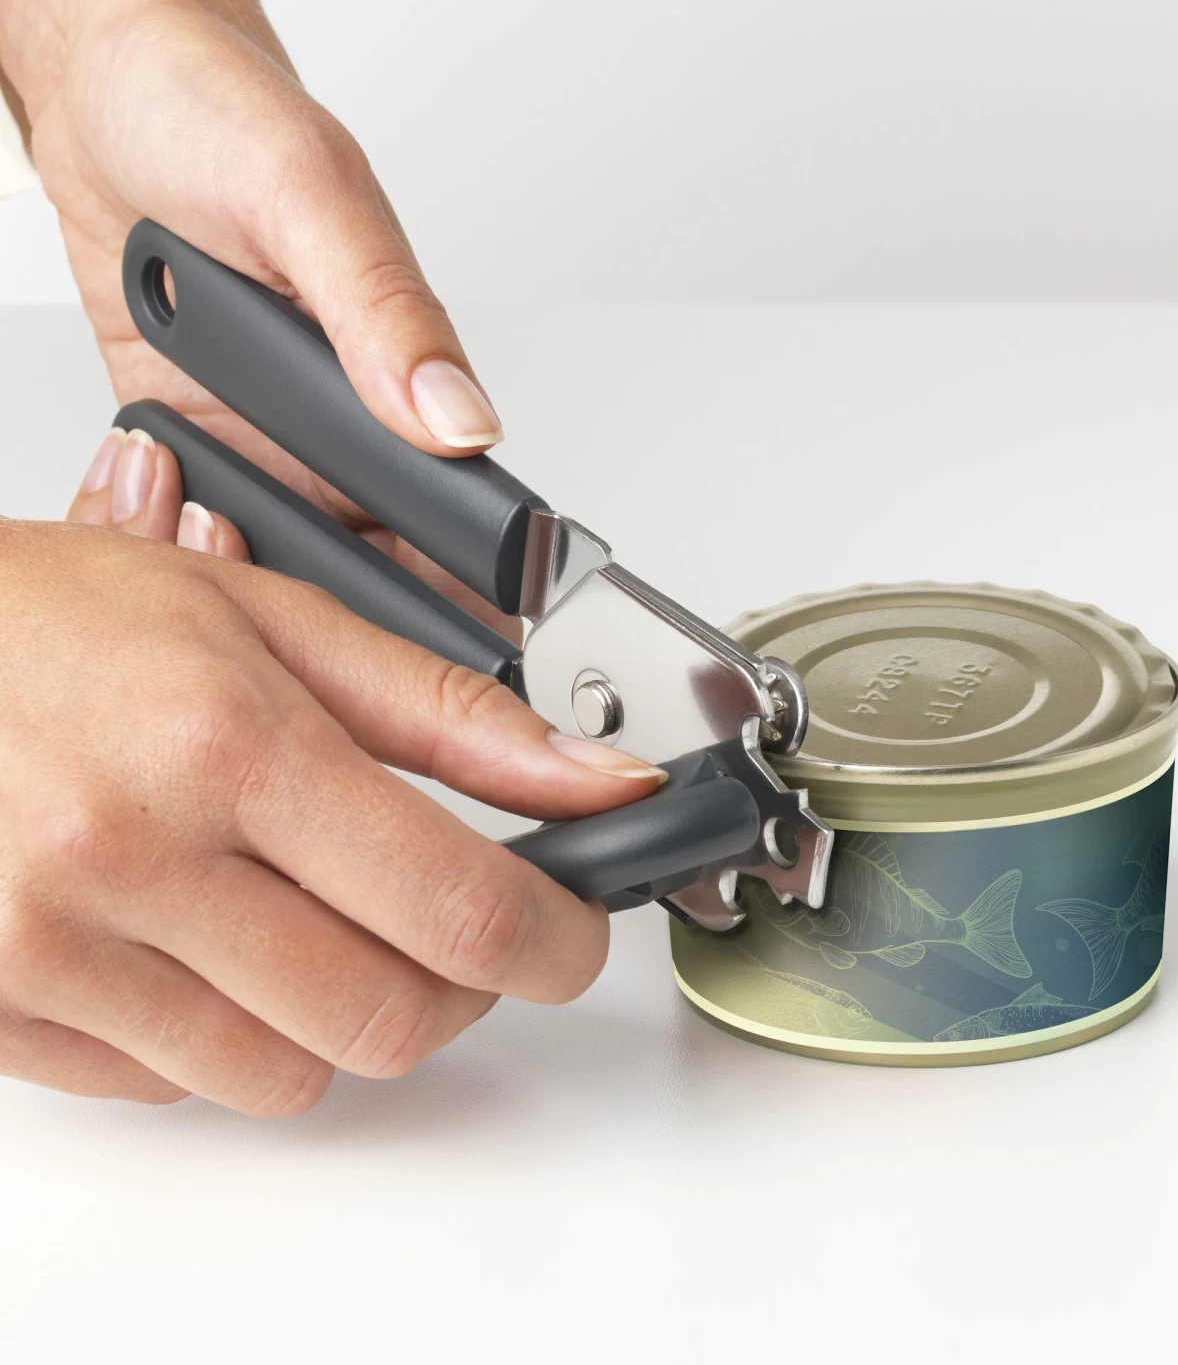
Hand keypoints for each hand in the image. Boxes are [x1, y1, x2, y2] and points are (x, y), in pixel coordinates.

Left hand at [0, 0, 506, 617]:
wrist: (103, 81)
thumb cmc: (216, 107)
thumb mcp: (311, 196)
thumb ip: (388, 313)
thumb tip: (463, 419)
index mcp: (410, 371)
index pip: (463, 516)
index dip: (462, 592)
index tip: (444, 637)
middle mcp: (350, 421)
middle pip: (373, 566)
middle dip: (332, 606)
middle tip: (272, 565)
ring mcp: (270, 437)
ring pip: (281, 561)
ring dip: (235, 571)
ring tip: (192, 518)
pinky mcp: (196, 438)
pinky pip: (193, 523)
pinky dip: (165, 537)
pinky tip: (145, 507)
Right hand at [0, 510, 665, 1113]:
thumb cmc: (65, 619)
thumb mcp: (278, 620)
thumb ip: (453, 712)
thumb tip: (594, 781)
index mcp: (226, 744)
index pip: (455, 906)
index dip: (552, 939)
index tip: (573, 932)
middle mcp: (131, 859)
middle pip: (388, 1018)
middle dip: (463, 986)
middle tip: (459, 923)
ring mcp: (51, 954)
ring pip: (291, 1076)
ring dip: (347, 1013)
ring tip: (320, 916)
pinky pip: (180, 1087)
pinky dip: (235, 1031)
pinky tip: (217, 941)